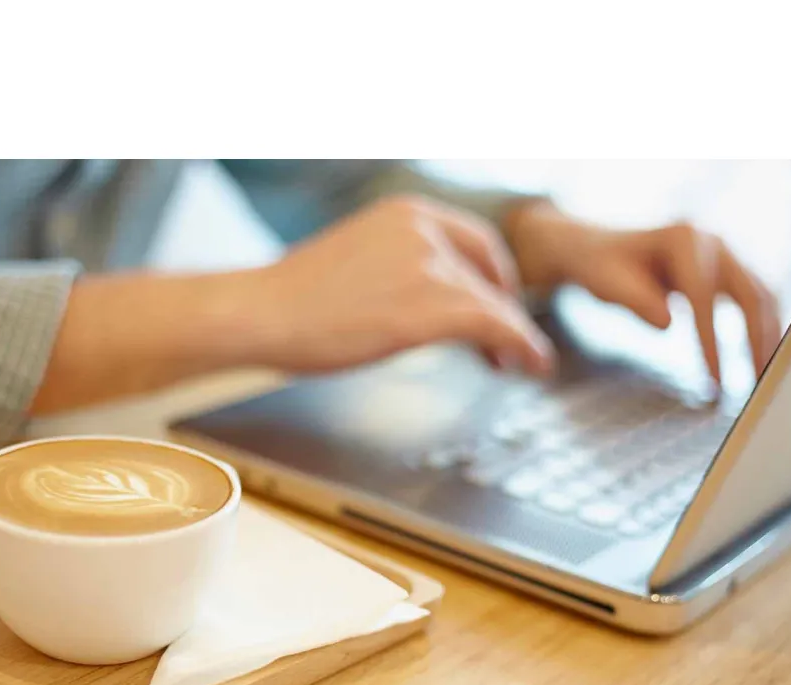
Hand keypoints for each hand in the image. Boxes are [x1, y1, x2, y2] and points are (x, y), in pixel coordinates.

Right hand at [32, 196, 552, 415]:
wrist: (260, 313)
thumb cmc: (290, 301)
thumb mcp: (352, 263)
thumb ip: (392, 268)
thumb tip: (411, 298)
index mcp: (403, 213)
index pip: (472, 239)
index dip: (492, 275)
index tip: (495, 302)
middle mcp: (423, 228)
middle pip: (490, 267)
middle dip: (505, 305)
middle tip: (509, 341)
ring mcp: (429, 264)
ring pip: (495, 301)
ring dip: (514, 335)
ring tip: (519, 362)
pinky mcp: (433, 305)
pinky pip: (497, 324)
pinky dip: (522, 346)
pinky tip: (530, 364)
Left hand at [505, 201, 781, 383]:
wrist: (599, 250)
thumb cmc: (601, 268)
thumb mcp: (607, 284)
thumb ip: (635, 301)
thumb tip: (666, 324)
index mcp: (682, 238)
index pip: (703, 294)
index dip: (711, 337)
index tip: (715, 376)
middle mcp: (710, 241)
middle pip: (748, 292)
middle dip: (756, 338)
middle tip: (757, 380)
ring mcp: (722, 254)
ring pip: (759, 296)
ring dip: (766, 336)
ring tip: (763, 375)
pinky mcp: (725, 271)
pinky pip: (752, 299)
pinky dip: (760, 327)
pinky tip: (759, 357)